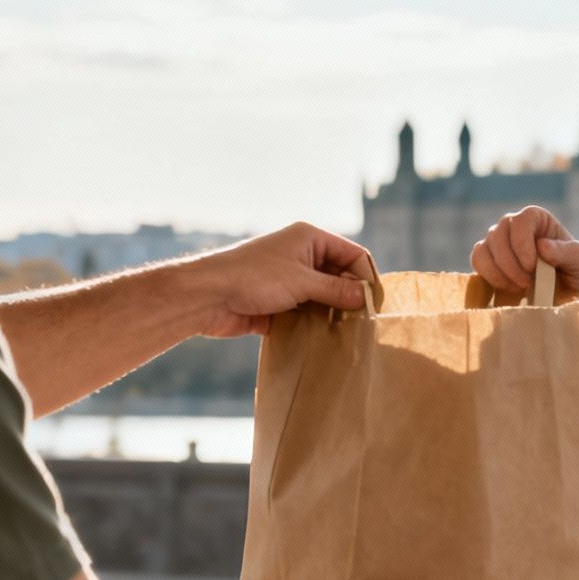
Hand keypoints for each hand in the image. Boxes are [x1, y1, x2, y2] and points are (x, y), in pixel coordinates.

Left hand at [175, 222, 377, 337]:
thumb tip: (366, 299)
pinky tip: (324, 340)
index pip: (352, 255)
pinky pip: (306, 314)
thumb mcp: (302, 281)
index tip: (374, 305)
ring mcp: (289, 280)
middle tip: (362, 323)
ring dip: (333, 314)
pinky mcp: (278, 304)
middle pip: (339, 277)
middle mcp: (301, 256)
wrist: (204, 296)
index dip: (365, 277)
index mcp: (309, 239)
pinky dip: (316, 325)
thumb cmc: (252, 278)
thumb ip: (336, 291)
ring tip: (346, 334)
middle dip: (350, 298)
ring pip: (323, 298)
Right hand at [470, 205, 578, 295]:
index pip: (524, 217)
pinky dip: (489, 277)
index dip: (522, 240)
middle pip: (499, 232)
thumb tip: (541, 244)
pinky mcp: (491, 267)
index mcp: (541, 222)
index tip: (532, 266)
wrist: (570, 303)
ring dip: (498, 271)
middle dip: (510, 262)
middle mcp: (517, 230)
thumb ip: (567, 252)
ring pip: (484, 248)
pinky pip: (478, 263)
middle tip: (527, 283)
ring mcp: (501, 247)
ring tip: (520, 287)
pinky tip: (508, 289)